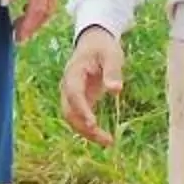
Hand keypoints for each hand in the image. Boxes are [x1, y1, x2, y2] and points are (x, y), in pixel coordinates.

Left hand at [0, 0, 66, 42]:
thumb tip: (4, 3)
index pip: (37, 11)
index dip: (27, 27)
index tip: (17, 37)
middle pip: (47, 11)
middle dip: (34, 25)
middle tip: (19, 34)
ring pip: (52, 3)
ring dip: (39, 15)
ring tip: (23, 21)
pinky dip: (43, 2)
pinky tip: (31, 1)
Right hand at [61, 27, 125, 144]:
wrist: (94, 42)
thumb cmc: (103, 47)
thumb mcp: (111, 55)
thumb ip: (113, 71)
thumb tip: (116, 90)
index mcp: (73, 73)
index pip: (73, 94)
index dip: (81, 110)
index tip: (93, 124)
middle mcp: (68, 86)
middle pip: (70, 111)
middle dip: (85, 128)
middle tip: (106, 139)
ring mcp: (71, 95)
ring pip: (73, 118)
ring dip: (87, 132)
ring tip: (108, 142)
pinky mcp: (79, 100)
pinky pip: (80, 118)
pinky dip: (89, 129)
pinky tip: (104, 137)